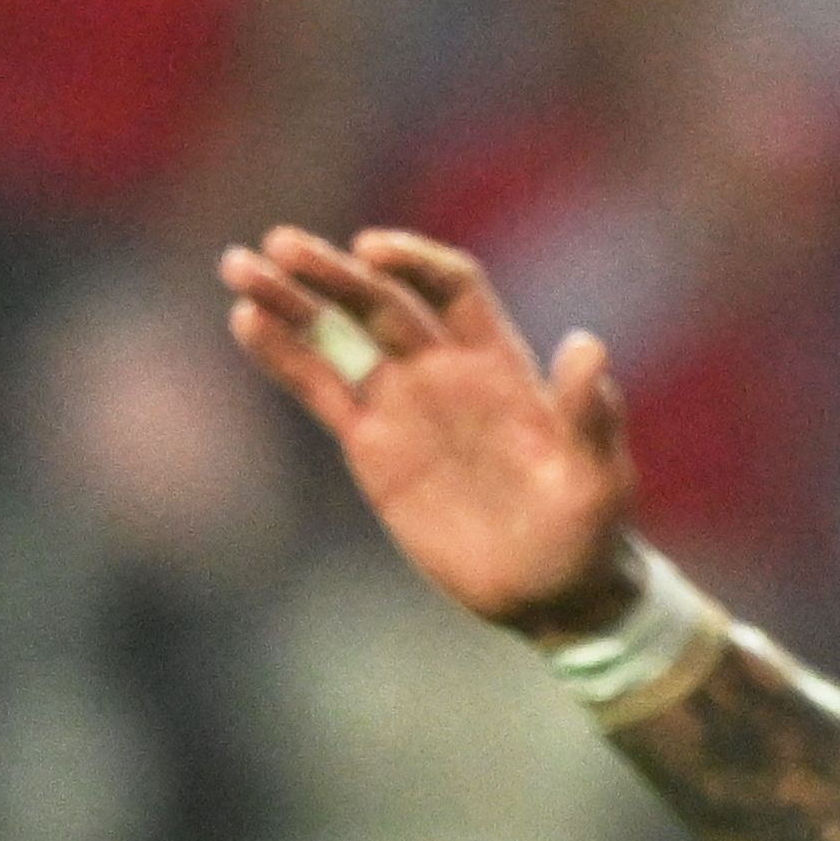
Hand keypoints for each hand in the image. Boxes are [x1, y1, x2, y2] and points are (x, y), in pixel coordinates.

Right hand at [219, 224, 640, 634]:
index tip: (372, 252)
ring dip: (291, 300)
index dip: (414, 262)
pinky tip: (247, 322)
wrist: (553, 594)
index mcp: (501, 366)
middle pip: (381, 302)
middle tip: (281, 246)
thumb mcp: (600, 478)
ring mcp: (405, 407)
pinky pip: (322, 391)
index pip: (452, 287)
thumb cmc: (589, 535)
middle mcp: (446, 373)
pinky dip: (285, 357)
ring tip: (239, 266)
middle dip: (332, 272)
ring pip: (339, 338)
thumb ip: (590, 414)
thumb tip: (587, 344)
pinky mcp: (373, 449)